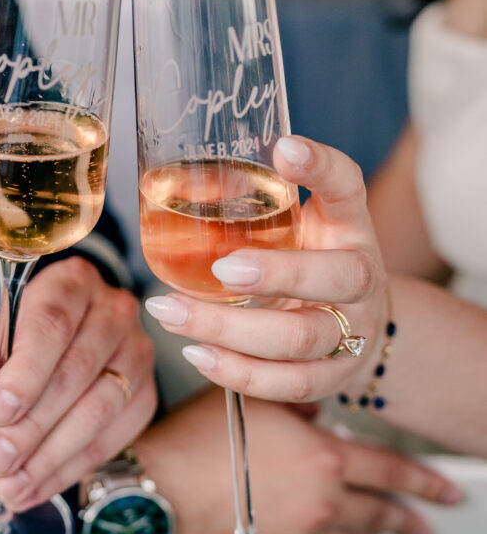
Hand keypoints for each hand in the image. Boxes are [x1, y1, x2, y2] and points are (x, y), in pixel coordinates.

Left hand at [0, 256, 156, 510]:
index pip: (52, 323)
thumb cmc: (32, 339)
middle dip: (32, 424)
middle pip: (77, 370)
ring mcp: (138, 353)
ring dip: (50, 455)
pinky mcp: (147, 395)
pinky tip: (36, 486)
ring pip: (99, 409)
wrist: (75, 346)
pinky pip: (112, 439)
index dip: (24, 372)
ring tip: (11, 484)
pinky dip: (69, 469)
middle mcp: (114, 311)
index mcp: (72, 283)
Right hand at [135, 389, 463, 533]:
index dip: (422, 479)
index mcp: (324, 459)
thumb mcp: (250, 398)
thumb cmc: (193, 445)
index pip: (390, 469)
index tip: (442, 487)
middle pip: (381, 513)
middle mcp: (323, 503)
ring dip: (374, 533)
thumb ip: (294, 397)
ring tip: (387, 531)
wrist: (157, 493)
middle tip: (428, 519)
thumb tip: (313, 397)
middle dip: (409, 516)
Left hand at [144, 135, 387, 405]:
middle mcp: (361, 277)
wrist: (359, 322)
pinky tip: (198, 354)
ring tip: (172, 315)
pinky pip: (287, 383)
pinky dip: (238, 373)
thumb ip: (261, 198)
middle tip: (218, 268)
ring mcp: (351, 332)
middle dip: (274, 274)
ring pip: (298, 339)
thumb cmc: (315, 258)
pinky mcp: (332, 377)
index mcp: (351, 225)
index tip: (284, 149)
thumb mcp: (303, 218)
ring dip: (230, 331)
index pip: (348, 187)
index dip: (321, 167)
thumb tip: (189, 174)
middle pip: (332, 278)